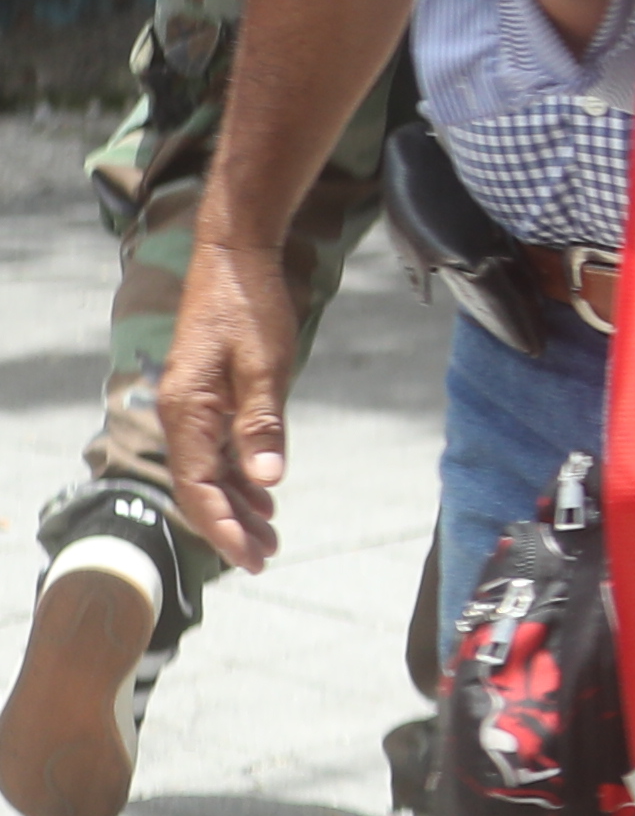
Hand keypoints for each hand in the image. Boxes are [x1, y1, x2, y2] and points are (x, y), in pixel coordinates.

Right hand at [159, 241, 298, 574]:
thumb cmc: (250, 305)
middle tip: (269, 556)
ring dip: (239, 505)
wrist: (236, 256)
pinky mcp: (211, 395)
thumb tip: (266, 479)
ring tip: (271, 536)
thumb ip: (264, 421)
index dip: (224, 528)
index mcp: (187, 411)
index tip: (252, 558)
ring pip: (211, 470)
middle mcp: (182, 414)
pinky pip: (220, 448)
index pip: (199, 487)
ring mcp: (195, 405)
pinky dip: (241, 474)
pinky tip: (264, 494)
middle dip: (233, 526)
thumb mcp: (265, 364)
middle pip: (201, 486)